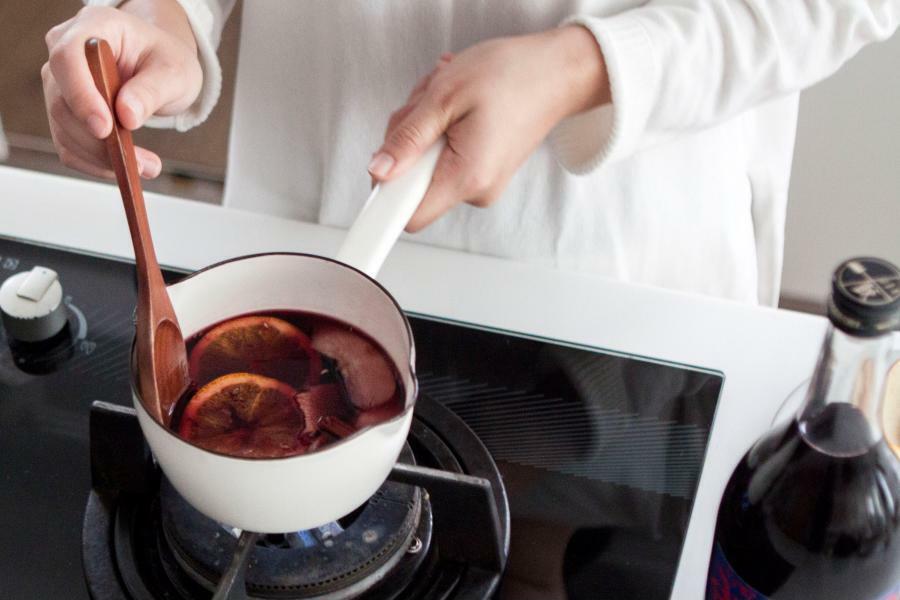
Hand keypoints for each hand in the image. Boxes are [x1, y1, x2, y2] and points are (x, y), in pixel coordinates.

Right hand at [42, 1, 201, 178]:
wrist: (160, 66)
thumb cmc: (165, 60)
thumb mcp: (174, 71)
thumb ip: (151, 90)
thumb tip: (127, 115)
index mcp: (94, 27)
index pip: (68, 59)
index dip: (82, 96)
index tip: (105, 129)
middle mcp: (66, 51)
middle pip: (62, 101)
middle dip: (99, 141)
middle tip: (140, 163)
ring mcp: (60, 83)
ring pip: (63, 128)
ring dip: (101, 157)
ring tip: (146, 167)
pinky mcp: (65, 112)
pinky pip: (68, 145)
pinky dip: (94, 163)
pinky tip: (124, 169)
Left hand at [369, 26, 609, 231]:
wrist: (558, 72)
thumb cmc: (513, 76)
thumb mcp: (446, 96)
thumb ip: (408, 138)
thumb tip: (379, 169)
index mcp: (468, 177)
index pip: (409, 216)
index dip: (385, 198)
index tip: (374, 187)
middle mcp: (476, 190)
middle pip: (411, 183)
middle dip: (408, 142)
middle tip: (430, 108)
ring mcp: (480, 182)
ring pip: (424, 165)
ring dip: (425, 129)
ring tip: (452, 103)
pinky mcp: (480, 171)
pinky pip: (441, 158)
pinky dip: (441, 131)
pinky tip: (459, 110)